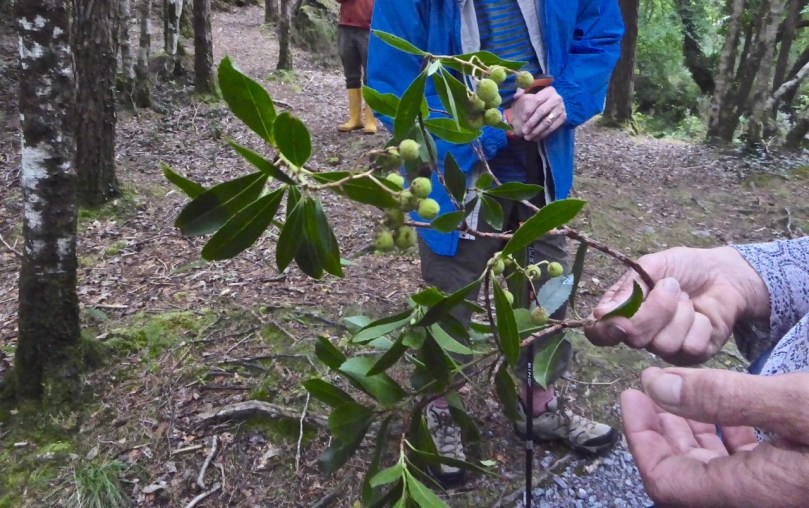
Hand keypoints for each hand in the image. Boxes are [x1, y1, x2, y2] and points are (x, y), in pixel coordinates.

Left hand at [509, 87, 565, 140]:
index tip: (522, 118)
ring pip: (547, 122)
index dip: (529, 110)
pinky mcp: (563, 118)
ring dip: (536, 131)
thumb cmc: (537, 100)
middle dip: (532, 123)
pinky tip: (535, 138)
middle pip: (542, 112)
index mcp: (548, 91)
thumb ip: (521, 92)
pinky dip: (543, 134)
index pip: (537, 100)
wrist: (552, 104)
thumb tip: (516, 95)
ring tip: (527, 137)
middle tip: (524, 131)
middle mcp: (556, 99)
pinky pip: (552, 128)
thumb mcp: (529, 93)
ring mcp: (561, 109)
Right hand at [584, 246, 768, 364]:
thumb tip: (603, 314)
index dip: (604, 329)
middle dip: (655, 309)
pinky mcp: (691, 356)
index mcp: (619, 312)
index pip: (597, 332)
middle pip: (633, 338)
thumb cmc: (683, 267)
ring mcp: (663, 348)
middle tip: (672, 286)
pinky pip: (690, 346)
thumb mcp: (652, 265)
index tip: (619, 317)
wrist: (724, 274)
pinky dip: (700, 324)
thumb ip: (629, 287)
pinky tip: (703, 315)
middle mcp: (637, 334)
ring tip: (688, 300)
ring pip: (663, 344)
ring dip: (681, 314)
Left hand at [623, 367, 808, 506]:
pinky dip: (727, 436)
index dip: (641, 440)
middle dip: (660, 429)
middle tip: (647, 386)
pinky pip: (748, 465)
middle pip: (687, 474)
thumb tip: (656, 387)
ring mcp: (780, 490)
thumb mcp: (795, 403)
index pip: (667, 482)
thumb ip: (723, 397)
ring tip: (675, 390)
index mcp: (755, 492)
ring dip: (691, 430)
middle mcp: (763, 499)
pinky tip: (726, 411)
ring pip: (717, 469)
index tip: (632, 396)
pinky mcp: (797, 477)